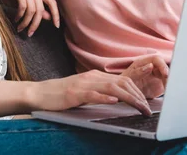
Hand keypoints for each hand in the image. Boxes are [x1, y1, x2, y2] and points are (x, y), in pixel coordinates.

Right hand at [0, 0, 58, 35]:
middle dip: (35, 23)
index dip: (56, 14)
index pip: (52, 2)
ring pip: (31, 9)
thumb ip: (36, 9)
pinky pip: (23, 6)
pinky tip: (15, 19)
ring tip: (20, 28)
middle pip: (40, 8)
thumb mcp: (24, 5)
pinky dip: (19, 16)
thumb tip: (49, 18)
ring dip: (25, 22)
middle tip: (29, 33)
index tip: (56, 26)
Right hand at [31, 70, 151, 115]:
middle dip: (137, 96)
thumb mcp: (84, 91)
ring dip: (128, 98)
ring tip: (139, 107)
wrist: (39, 93)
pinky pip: (92, 94)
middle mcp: (92, 77)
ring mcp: (83, 84)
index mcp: (95, 76)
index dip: (137, 91)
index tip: (146, 103)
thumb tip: (117, 99)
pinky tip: (114, 101)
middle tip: (147, 109)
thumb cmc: (61, 95)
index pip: (122, 81)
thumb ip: (99, 92)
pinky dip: (105, 97)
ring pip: (111, 87)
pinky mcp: (74, 93)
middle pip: (121, 83)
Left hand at [121, 55, 168, 98]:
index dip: (163, 65)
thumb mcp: (130, 77)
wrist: (125, 93)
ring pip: (168, 75)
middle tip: (171, 83)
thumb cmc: (124, 82)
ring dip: (170, 82)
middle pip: (165, 67)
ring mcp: (157, 75)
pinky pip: (167, 84)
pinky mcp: (160, 84)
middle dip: (170, 74)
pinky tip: (168, 93)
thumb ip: (139, 71)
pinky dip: (169, 88)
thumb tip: (150, 66)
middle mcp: (152, 67)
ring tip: (169, 90)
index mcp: (145, 62)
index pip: (157, 59)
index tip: (166, 74)